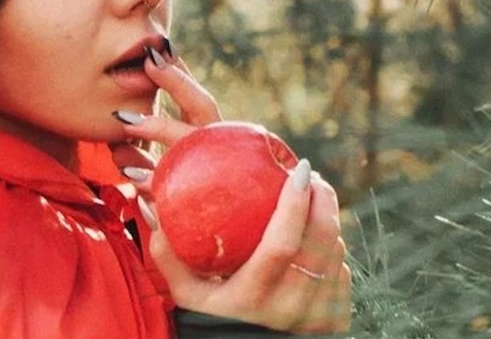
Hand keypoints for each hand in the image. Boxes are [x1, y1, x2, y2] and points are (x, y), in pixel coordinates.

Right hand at [111, 48, 351, 334]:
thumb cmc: (212, 319)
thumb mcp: (186, 295)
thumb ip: (168, 254)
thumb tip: (150, 204)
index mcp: (252, 298)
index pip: (282, 243)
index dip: (295, 203)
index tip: (298, 169)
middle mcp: (290, 309)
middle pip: (319, 242)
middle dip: (322, 200)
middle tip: (310, 175)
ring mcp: (316, 318)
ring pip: (334, 255)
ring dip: (328, 221)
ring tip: (314, 198)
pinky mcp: (334, 323)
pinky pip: (340, 273)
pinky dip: (332, 249)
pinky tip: (318, 235)